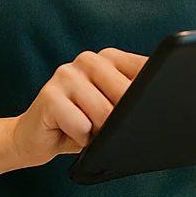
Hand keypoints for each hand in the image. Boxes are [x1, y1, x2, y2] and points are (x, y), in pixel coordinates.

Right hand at [10, 48, 146, 167]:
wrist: (33, 137)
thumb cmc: (80, 124)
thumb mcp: (114, 110)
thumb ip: (133, 100)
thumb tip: (162, 106)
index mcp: (110, 58)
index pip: (146, 71)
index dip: (152, 96)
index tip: (149, 110)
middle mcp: (89, 59)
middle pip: (127, 95)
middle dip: (121, 121)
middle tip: (103, 126)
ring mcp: (67, 74)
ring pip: (106, 114)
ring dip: (99, 133)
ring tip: (85, 129)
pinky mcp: (50, 94)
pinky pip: (82, 126)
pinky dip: (80, 138)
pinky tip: (68, 132)